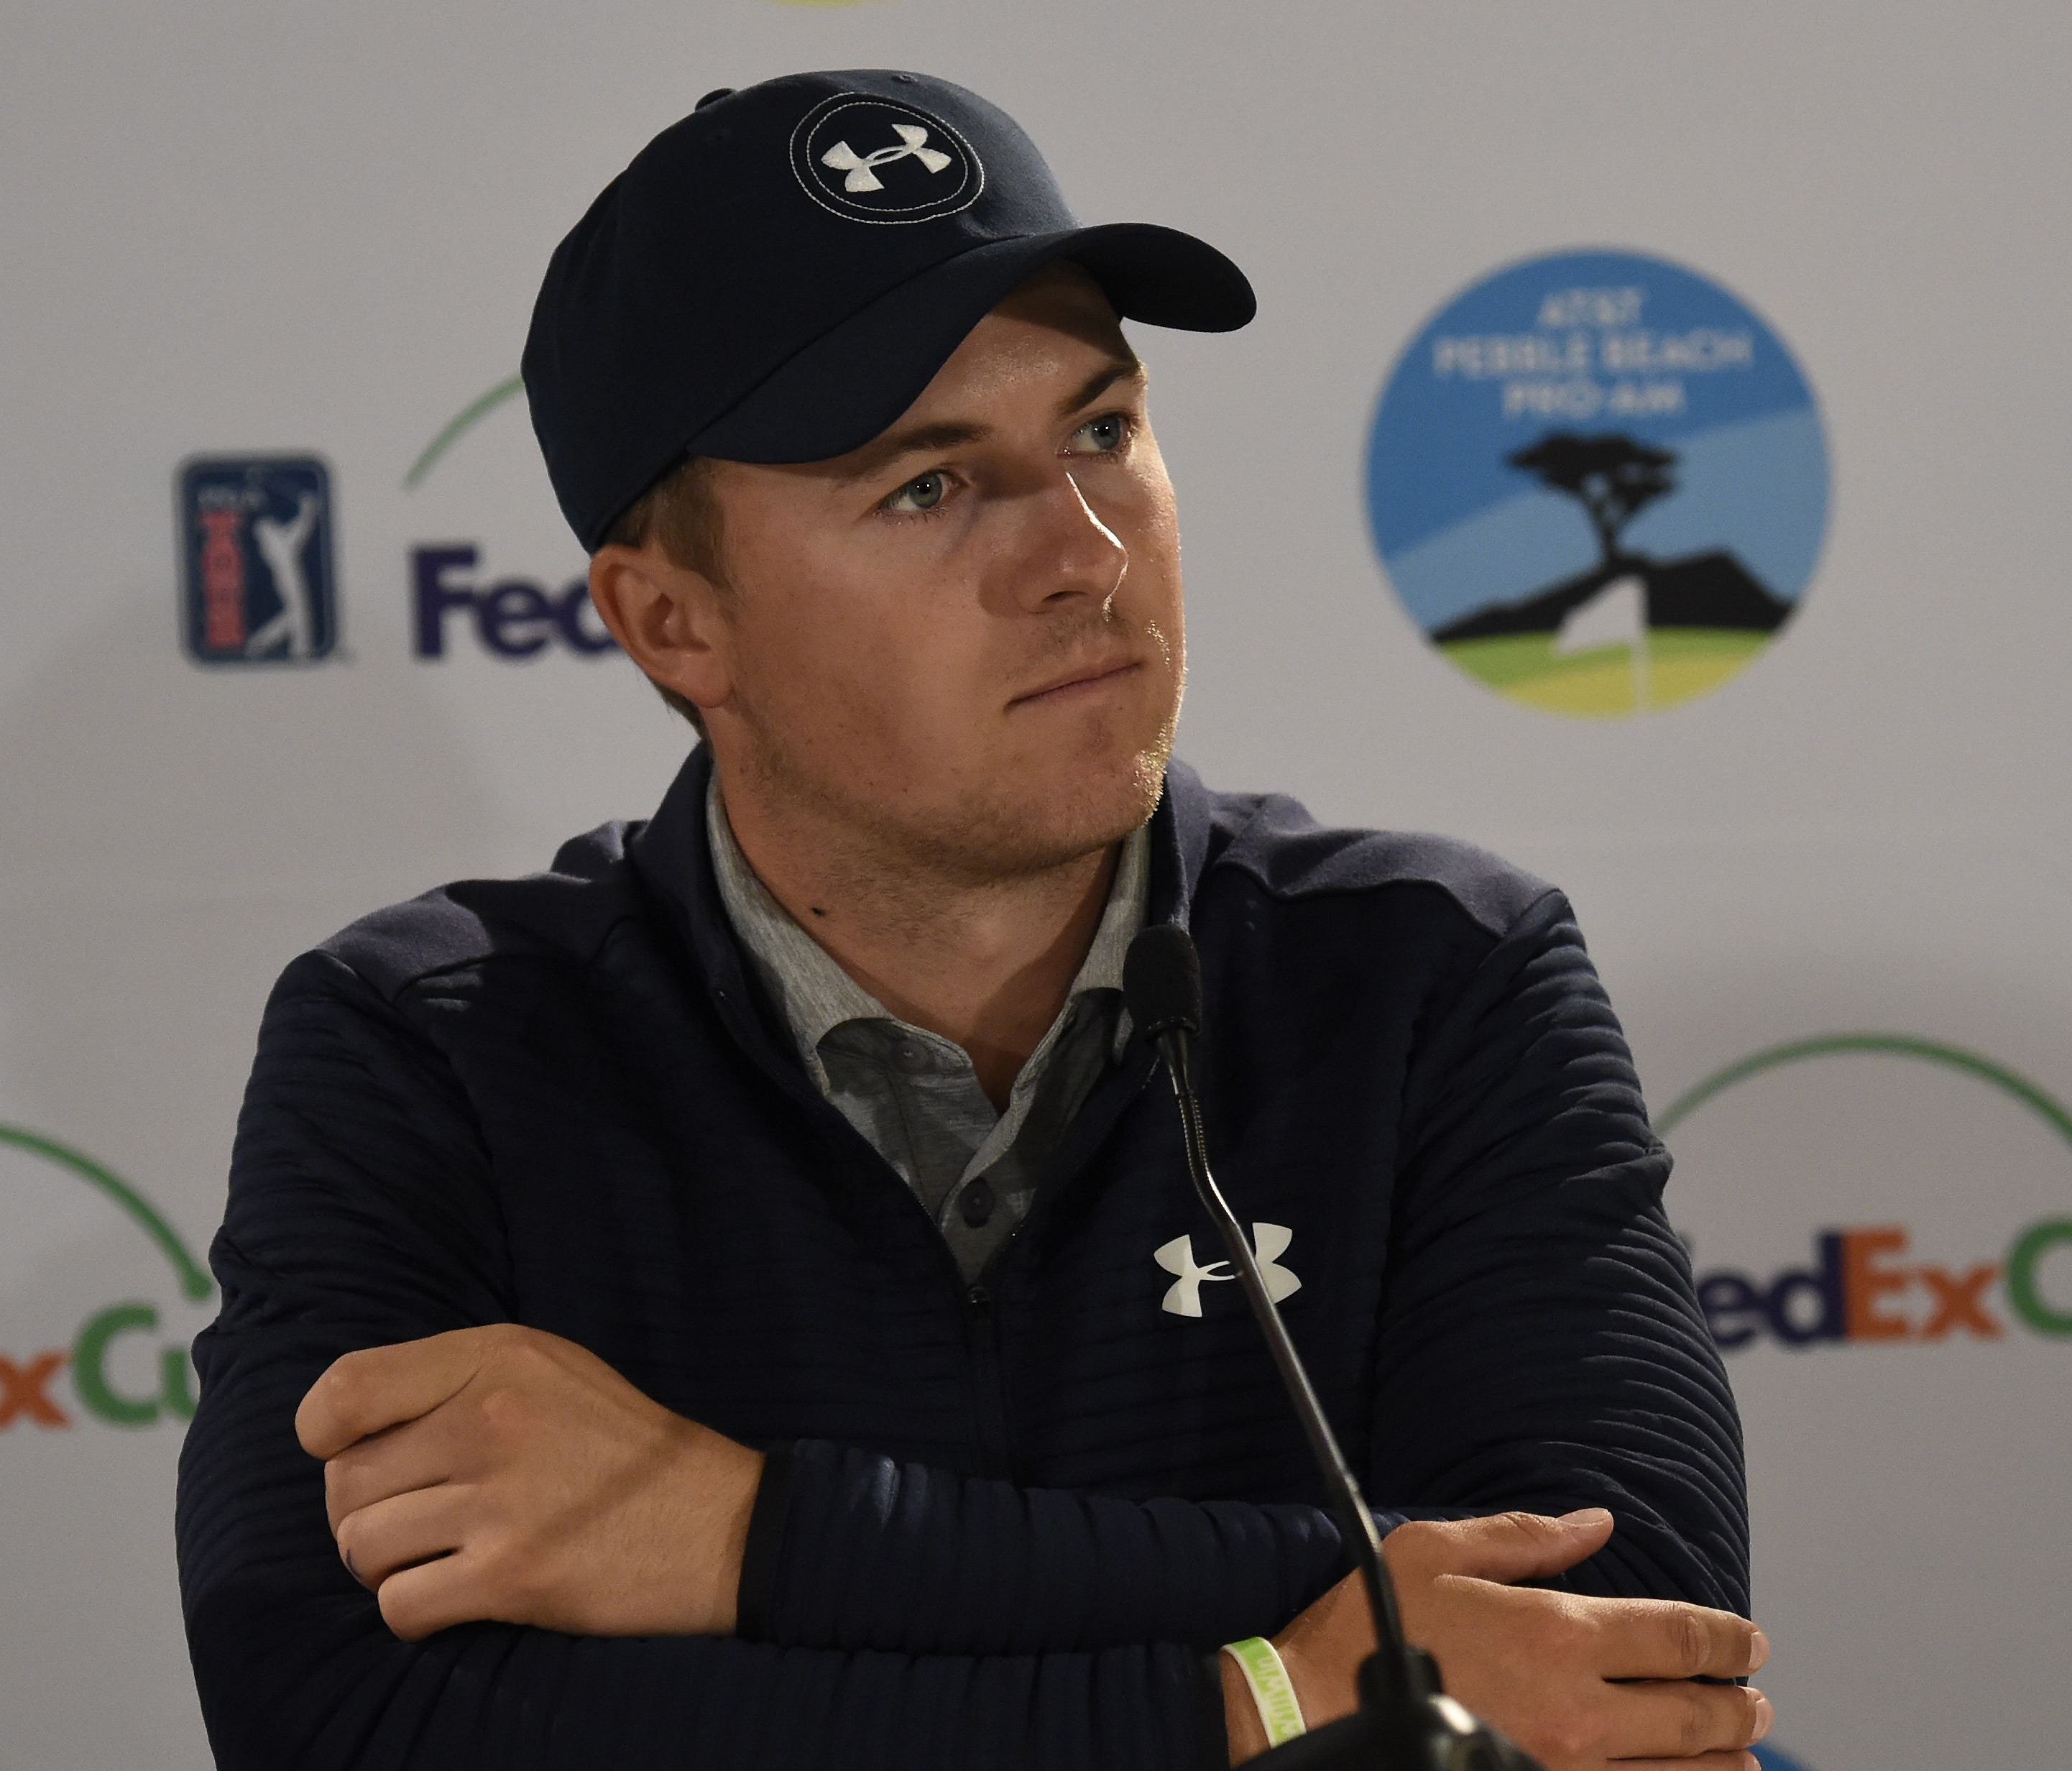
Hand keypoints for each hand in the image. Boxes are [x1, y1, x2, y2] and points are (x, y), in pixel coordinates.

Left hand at [295, 1324, 762, 1642]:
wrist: (717, 1523)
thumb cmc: (622, 1448)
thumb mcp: (550, 1369)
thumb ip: (456, 1379)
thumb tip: (348, 1425)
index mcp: (497, 1357)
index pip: (346, 1390)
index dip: (326, 1433)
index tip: (352, 1451)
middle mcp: (491, 1418)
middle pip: (345, 1482)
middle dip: (362, 1511)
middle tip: (413, 1518)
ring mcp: (500, 1499)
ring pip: (362, 1547)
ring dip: (388, 1564)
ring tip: (439, 1554)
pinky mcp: (510, 1574)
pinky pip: (399, 1604)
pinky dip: (414, 1608)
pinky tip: (456, 1592)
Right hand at [1226, 1509, 1771, 1768]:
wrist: (1314, 1714)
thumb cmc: (1369, 1630)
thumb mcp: (1436, 1551)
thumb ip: (1526, 1536)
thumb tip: (1597, 1522)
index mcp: (1557, 1634)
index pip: (1676, 1637)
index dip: (1727, 1637)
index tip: (1749, 1640)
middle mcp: (1579, 1712)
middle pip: (1696, 1715)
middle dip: (1738, 1705)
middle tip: (1756, 1699)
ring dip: (1724, 1764)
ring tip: (1741, 1754)